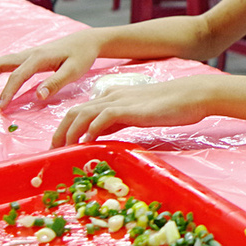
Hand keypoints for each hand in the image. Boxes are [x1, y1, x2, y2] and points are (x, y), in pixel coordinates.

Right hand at [0, 31, 101, 107]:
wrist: (85, 41)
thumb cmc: (82, 56)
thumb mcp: (74, 70)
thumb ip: (56, 82)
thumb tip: (38, 96)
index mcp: (39, 58)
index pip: (17, 76)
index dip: (7, 92)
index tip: (0, 108)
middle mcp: (28, 54)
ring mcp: (25, 55)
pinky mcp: (26, 58)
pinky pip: (3, 64)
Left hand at [50, 76, 213, 146]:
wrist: (193, 95)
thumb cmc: (171, 106)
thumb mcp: (137, 115)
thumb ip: (117, 122)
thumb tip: (98, 135)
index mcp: (112, 97)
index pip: (80, 111)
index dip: (66, 128)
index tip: (60, 145)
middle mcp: (111, 97)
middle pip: (74, 112)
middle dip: (60, 132)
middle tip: (53, 151)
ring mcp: (120, 101)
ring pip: (83, 113)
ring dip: (70, 132)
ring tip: (63, 149)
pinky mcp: (131, 108)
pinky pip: (103, 117)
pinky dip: (92, 129)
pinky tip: (87, 142)